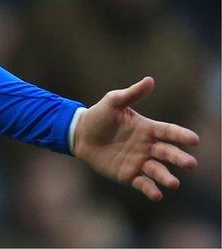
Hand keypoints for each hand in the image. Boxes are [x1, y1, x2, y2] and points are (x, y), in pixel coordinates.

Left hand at [73, 76, 198, 200]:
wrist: (79, 134)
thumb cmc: (98, 116)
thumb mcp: (113, 102)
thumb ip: (131, 94)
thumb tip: (150, 80)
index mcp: (147, 129)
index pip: (169, 132)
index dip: (181, 135)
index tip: (194, 140)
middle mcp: (148, 147)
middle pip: (168, 153)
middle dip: (179, 159)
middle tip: (190, 164)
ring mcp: (139, 162)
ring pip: (158, 171)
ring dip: (166, 177)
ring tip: (173, 183)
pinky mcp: (128, 175)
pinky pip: (142, 183)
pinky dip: (151, 189)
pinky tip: (156, 194)